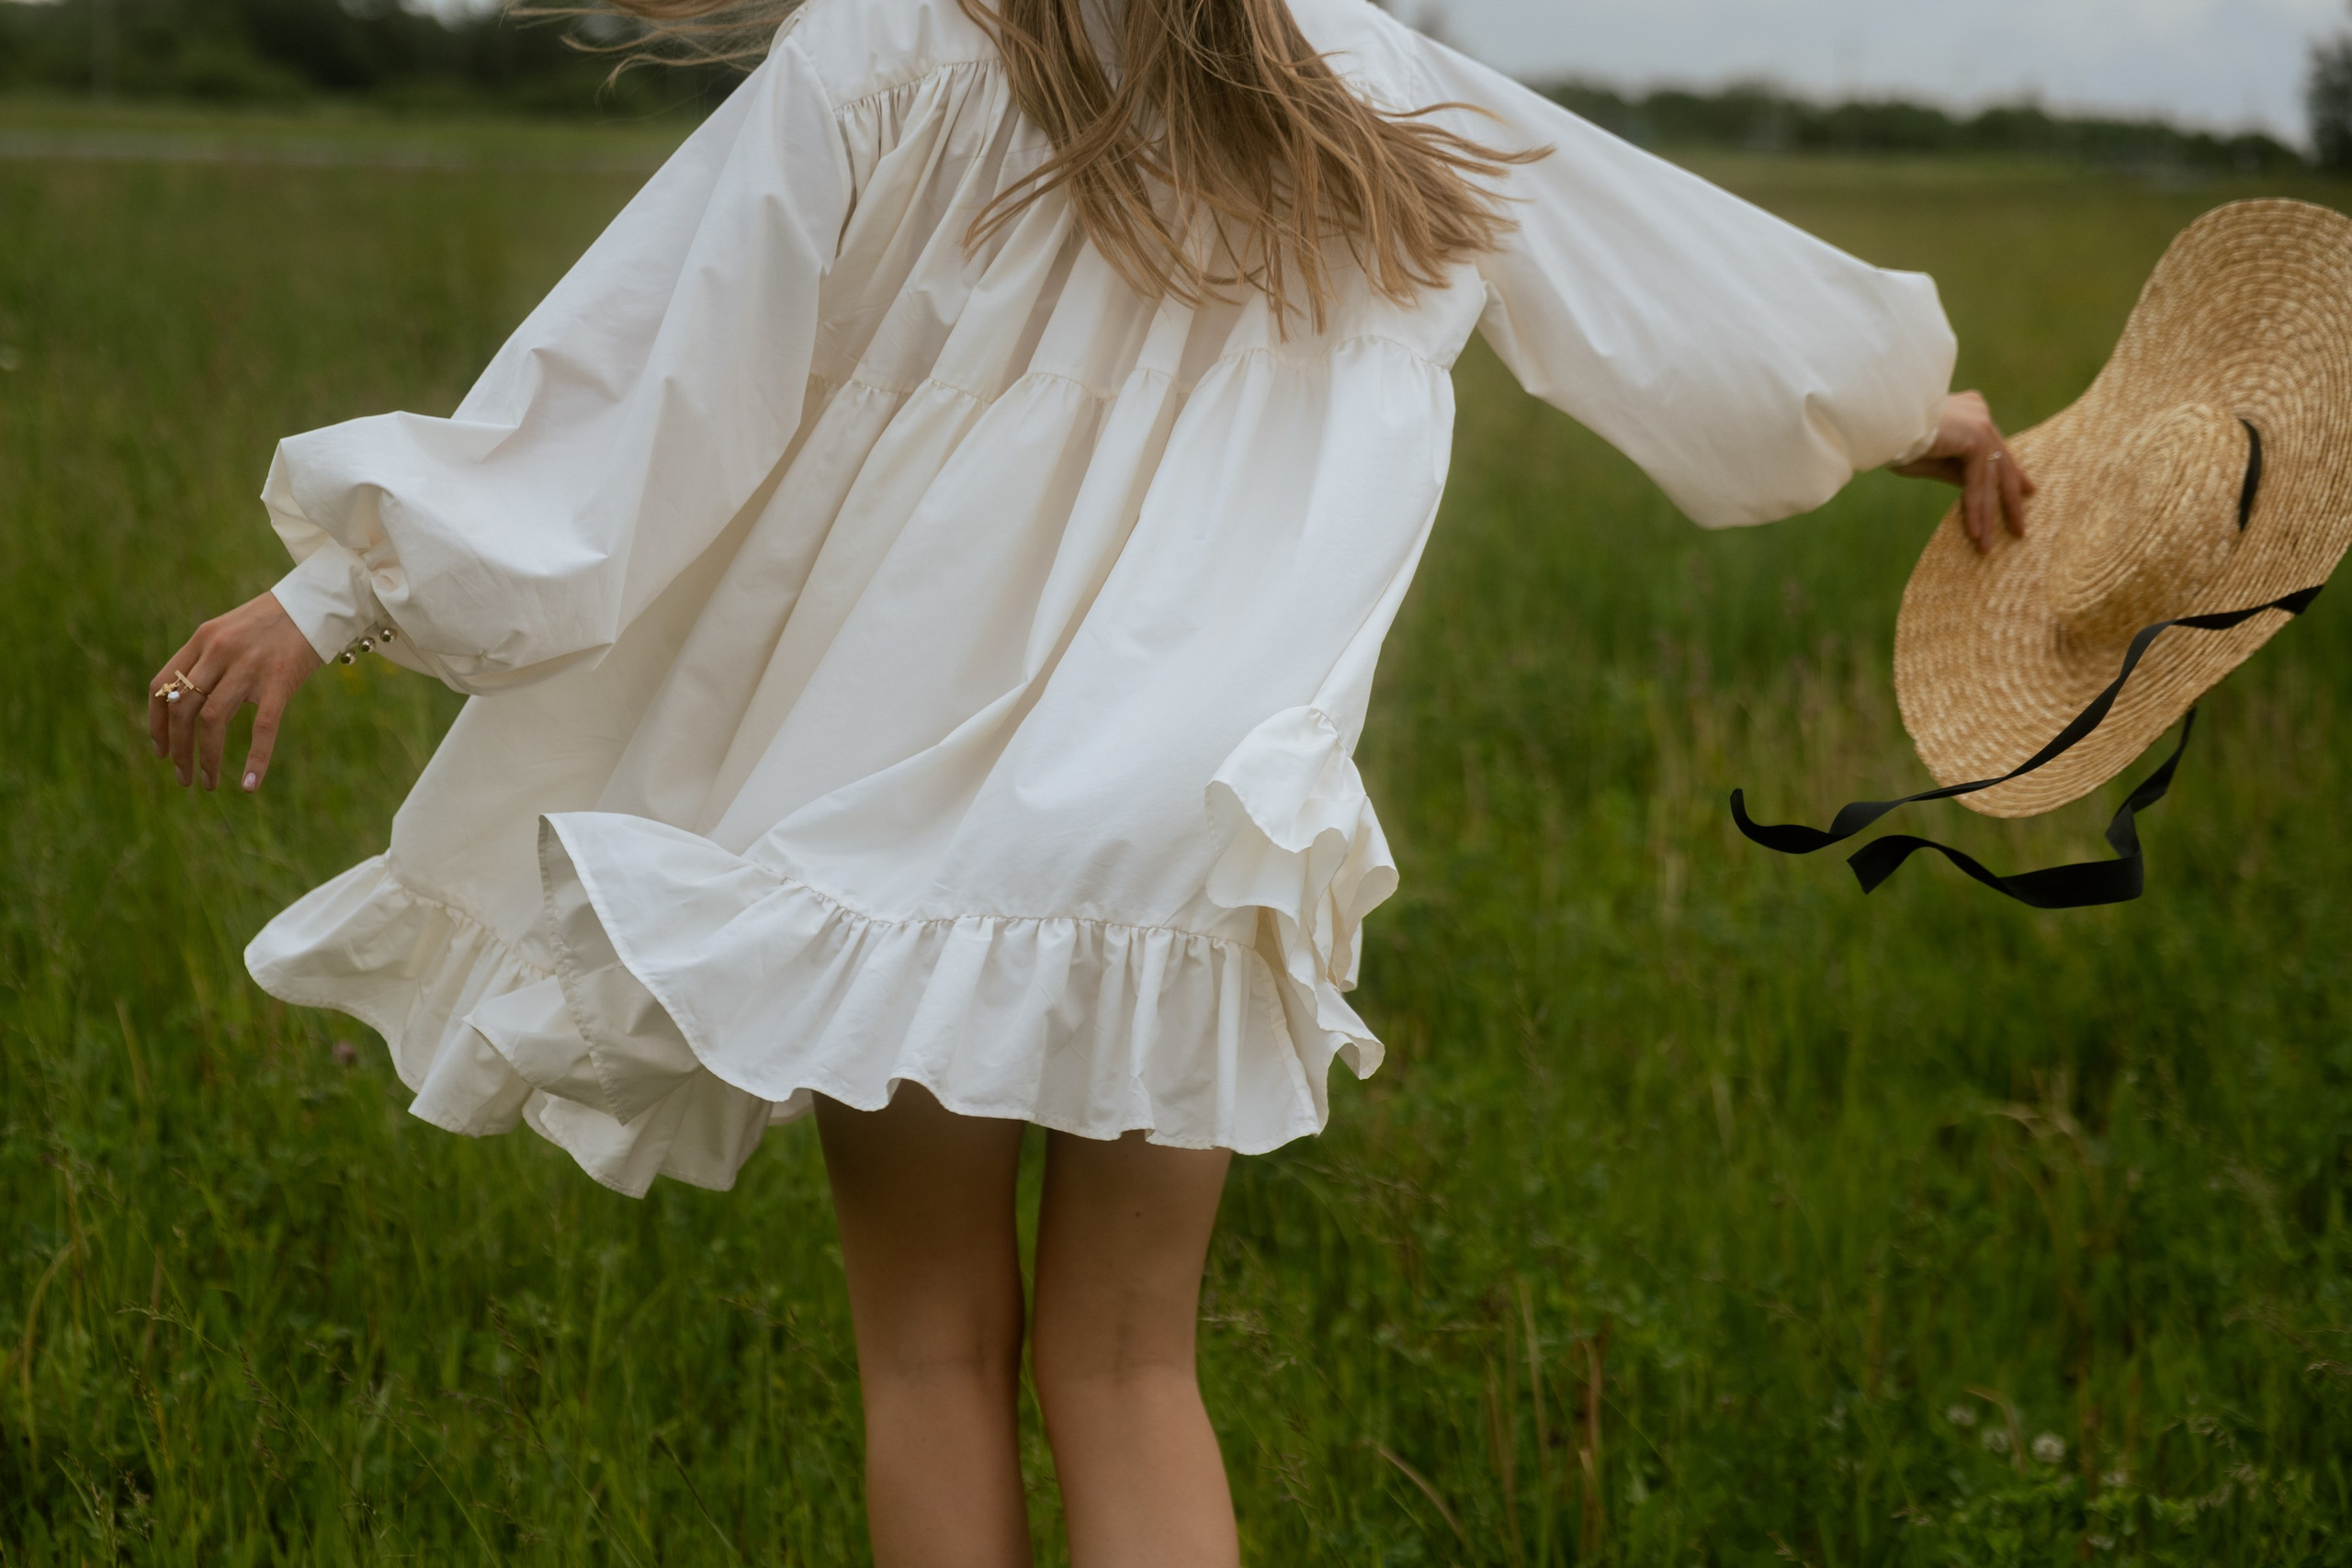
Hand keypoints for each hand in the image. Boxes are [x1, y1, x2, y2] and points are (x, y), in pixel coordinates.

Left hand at [147, 591, 322, 792]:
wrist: (318, 603)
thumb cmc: (276, 622)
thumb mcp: (232, 633)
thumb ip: (210, 662)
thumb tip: (193, 709)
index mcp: (203, 638)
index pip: (162, 685)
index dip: (156, 723)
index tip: (161, 751)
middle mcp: (219, 651)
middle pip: (182, 708)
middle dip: (178, 749)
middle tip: (183, 777)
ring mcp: (248, 665)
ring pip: (212, 720)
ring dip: (205, 757)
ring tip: (208, 782)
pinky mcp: (279, 679)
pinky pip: (262, 726)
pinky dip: (255, 759)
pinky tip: (249, 784)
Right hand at [1891, 390, 2034, 551]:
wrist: (1877, 422)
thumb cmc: (1892, 440)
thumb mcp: (1930, 461)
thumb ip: (1956, 471)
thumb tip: (1980, 492)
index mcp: (1969, 410)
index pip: (1994, 449)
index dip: (2010, 473)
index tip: (2025, 490)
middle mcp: (1979, 412)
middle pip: (1999, 463)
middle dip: (2010, 498)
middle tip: (2019, 526)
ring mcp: (1980, 423)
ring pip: (1989, 477)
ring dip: (1988, 515)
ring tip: (1987, 544)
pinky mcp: (1975, 437)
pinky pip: (1977, 482)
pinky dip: (1975, 509)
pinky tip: (1974, 533)